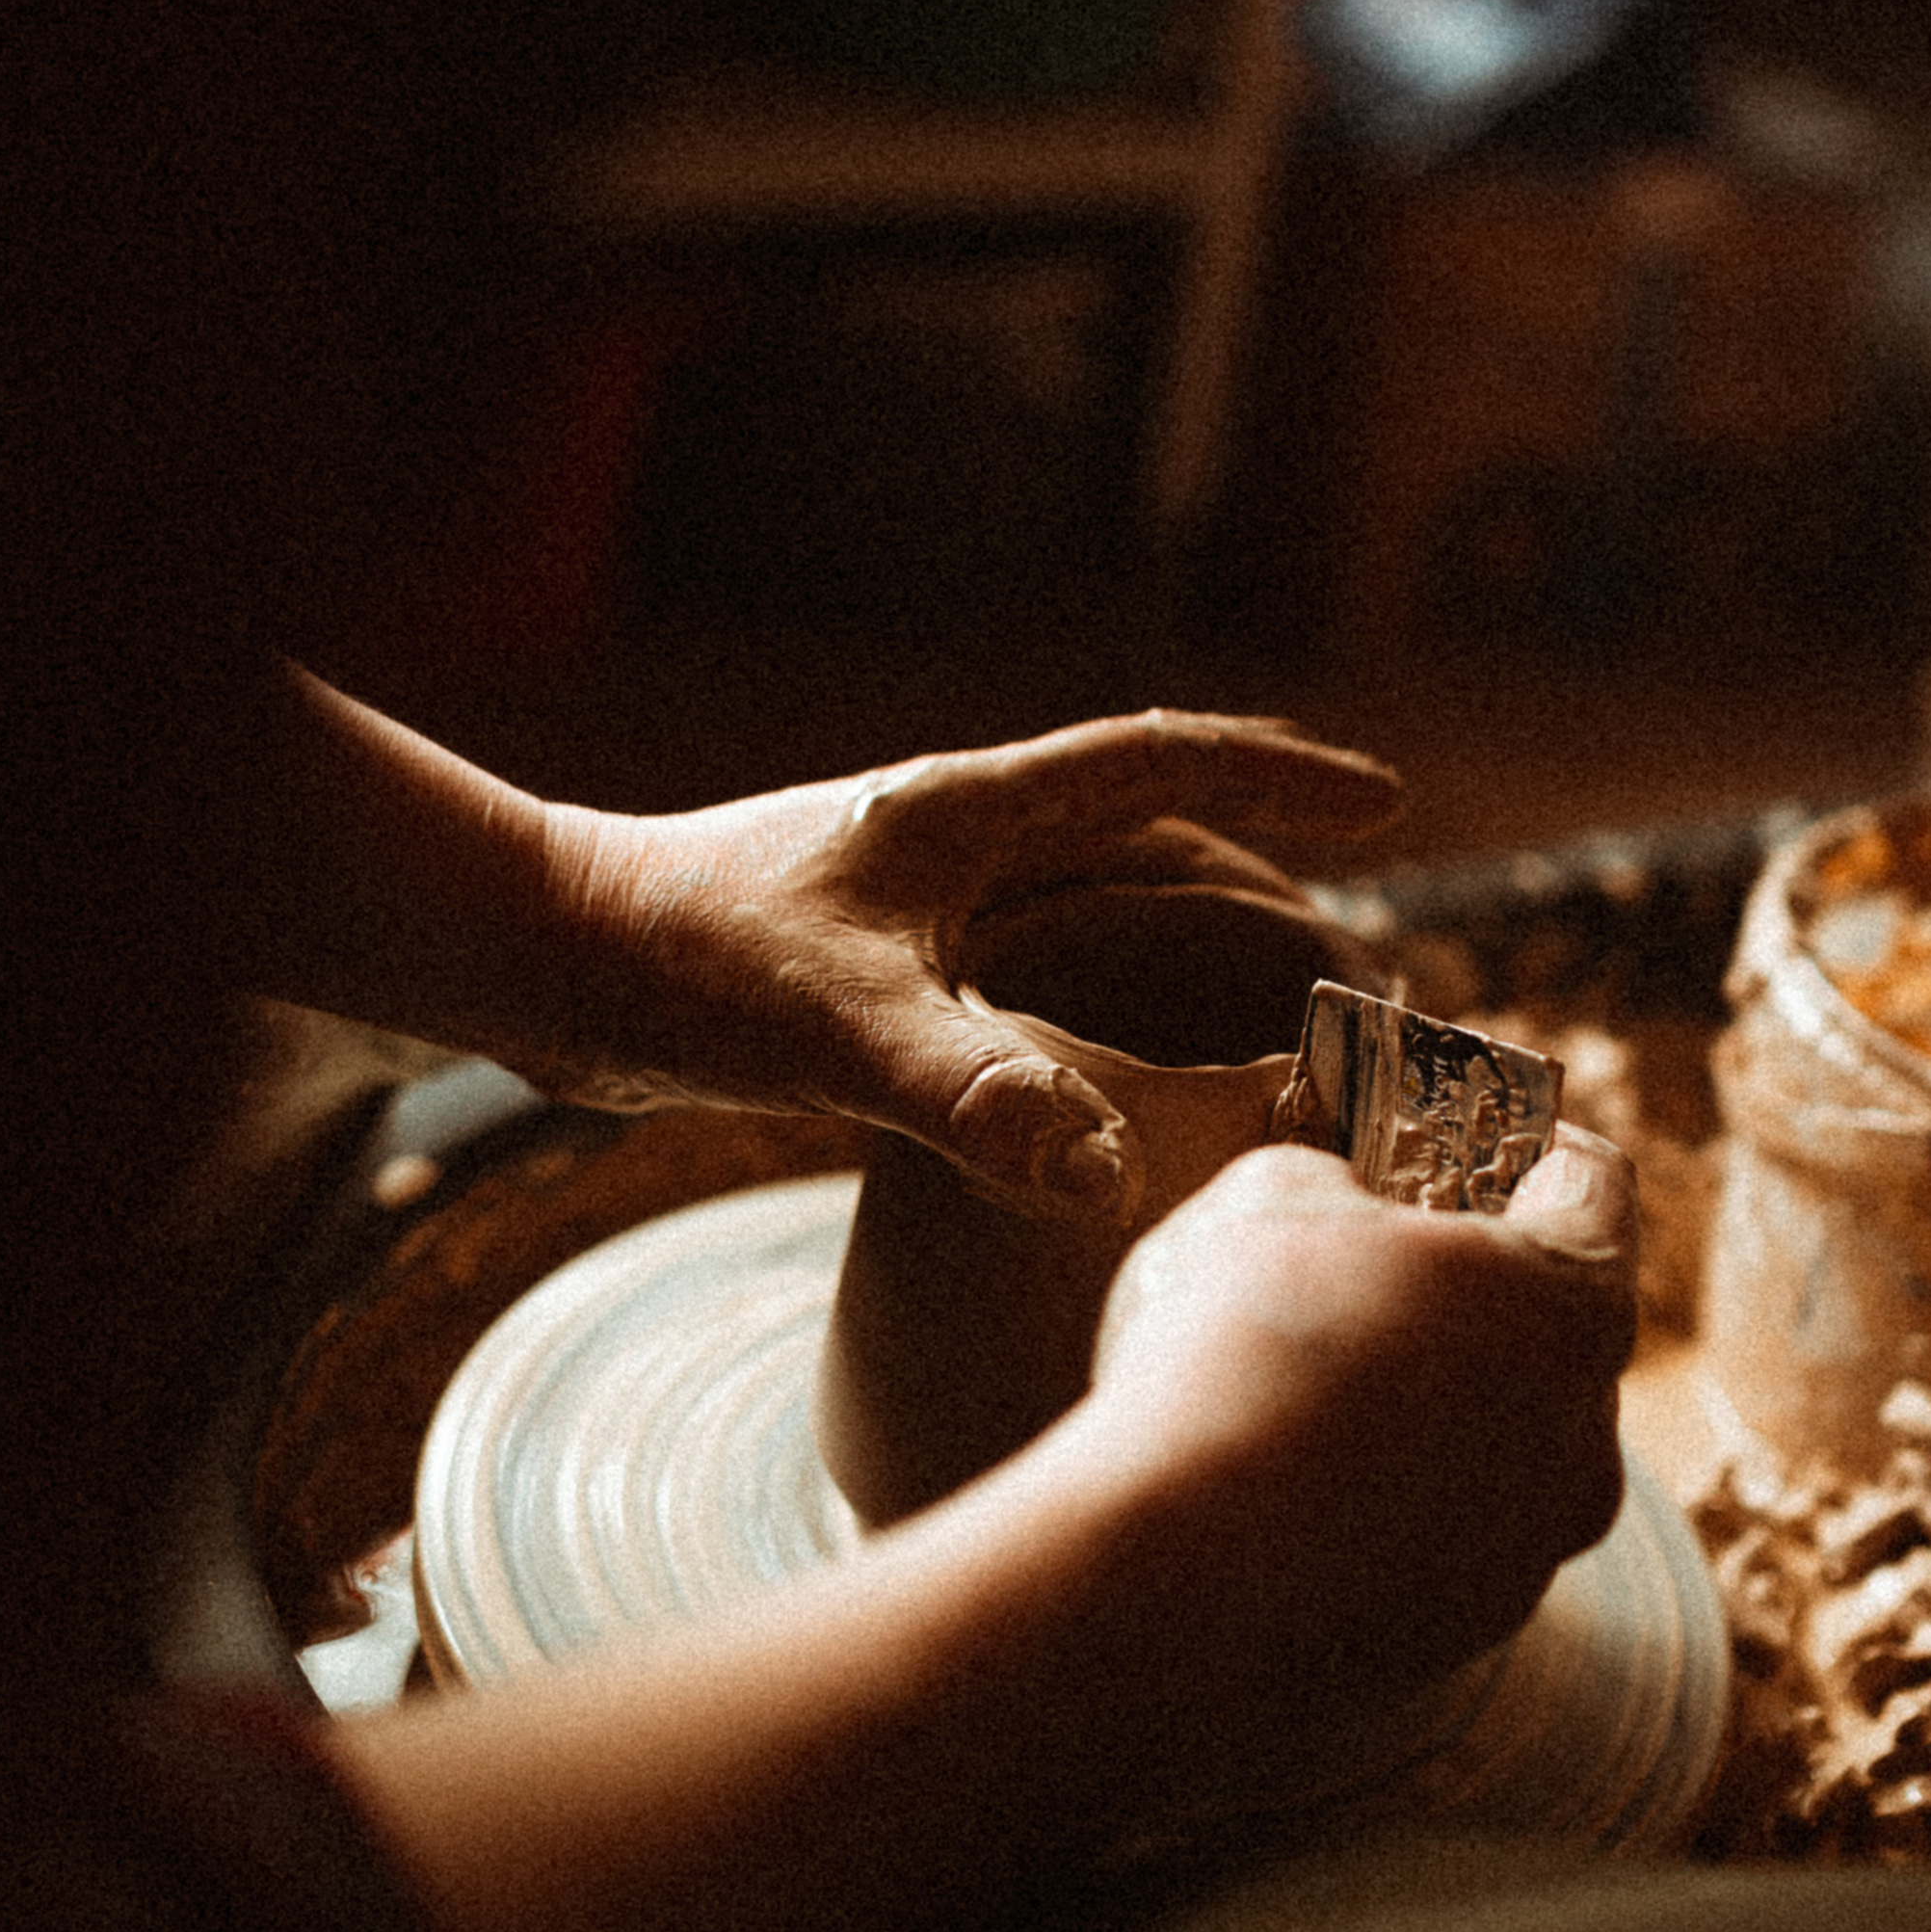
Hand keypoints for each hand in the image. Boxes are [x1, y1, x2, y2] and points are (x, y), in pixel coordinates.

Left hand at [534, 713, 1398, 1212]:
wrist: (545, 964)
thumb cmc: (680, 965)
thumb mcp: (835, 1029)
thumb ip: (972, 1095)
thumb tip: (1104, 1171)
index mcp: (968, 813)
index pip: (1159, 760)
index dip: (1281, 772)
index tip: (1385, 792)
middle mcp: (951, 836)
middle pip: (1142, 821)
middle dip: (1257, 856)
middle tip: (1352, 924)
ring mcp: (908, 892)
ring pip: (1084, 886)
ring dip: (1178, 920)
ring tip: (1262, 987)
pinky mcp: (866, 955)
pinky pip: (1025, 950)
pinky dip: (1096, 984)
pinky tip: (1100, 1061)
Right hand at [1059, 1123, 1636, 1806]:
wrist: (1179, 1580)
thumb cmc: (1242, 1355)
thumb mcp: (1270, 1194)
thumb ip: (1331, 1179)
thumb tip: (1333, 1202)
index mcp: (1569, 1303)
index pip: (1597, 1188)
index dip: (1530, 1146)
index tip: (1466, 1141)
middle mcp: (1583, 1437)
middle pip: (1549, 1326)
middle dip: (1466, 1285)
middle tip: (1366, 1258)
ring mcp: (1528, 1552)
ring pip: (1493, 1443)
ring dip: (1420, 1403)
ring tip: (1297, 1384)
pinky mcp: (1458, 1634)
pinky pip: (1434, 1537)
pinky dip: (1377, 1501)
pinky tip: (1276, 1485)